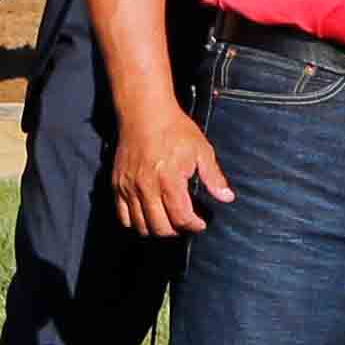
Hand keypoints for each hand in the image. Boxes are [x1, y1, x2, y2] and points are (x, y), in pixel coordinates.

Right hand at [112, 107, 231, 236]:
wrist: (144, 114)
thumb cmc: (175, 130)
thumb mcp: (202, 150)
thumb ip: (213, 177)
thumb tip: (227, 197)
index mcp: (169, 179)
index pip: (180, 217)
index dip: (193, 226)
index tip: (201, 224)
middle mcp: (146, 187)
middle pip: (159, 226)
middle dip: (177, 231)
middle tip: (186, 225)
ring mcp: (129, 187)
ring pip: (140, 225)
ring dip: (156, 229)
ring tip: (169, 223)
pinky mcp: (117, 184)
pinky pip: (123, 215)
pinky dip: (135, 222)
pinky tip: (149, 216)